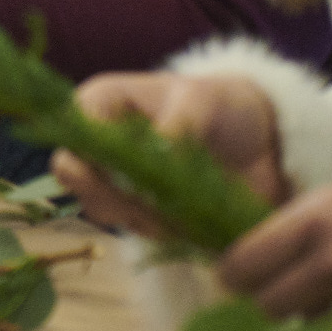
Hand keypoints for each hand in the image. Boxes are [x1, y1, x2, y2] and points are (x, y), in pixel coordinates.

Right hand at [51, 72, 288, 238]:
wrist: (262, 140)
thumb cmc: (224, 105)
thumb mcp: (204, 99)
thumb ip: (179, 121)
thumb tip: (160, 151)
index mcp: (100, 103)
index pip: (69, 135)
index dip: (88, 160)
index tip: (130, 177)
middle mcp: (98, 142)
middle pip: (74, 177)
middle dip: (109, 194)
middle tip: (152, 201)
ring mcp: (116, 179)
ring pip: (99, 207)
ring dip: (135, 215)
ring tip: (178, 209)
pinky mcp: (139, 209)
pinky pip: (133, 228)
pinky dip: (157, 230)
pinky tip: (185, 220)